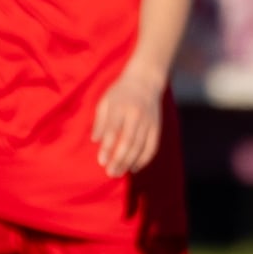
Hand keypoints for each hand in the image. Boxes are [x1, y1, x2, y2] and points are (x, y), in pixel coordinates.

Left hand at [90, 60, 167, 180]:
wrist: (146, 80)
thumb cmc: (120, 92)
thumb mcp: (105, 101)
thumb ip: (100, 120)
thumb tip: (95, 140)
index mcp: (121, 108)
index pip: (114, 131)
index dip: (108, 148)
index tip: (101, 161)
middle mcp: (136, 116)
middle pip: (128, 142)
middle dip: (119, 160)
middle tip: (110, 173)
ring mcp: (149, 122)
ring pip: (140, 147)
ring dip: (130, 163)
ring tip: (119, 173)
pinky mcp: (157, 127)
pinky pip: (152, 147)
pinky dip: (144, 160)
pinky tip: (134, 168)